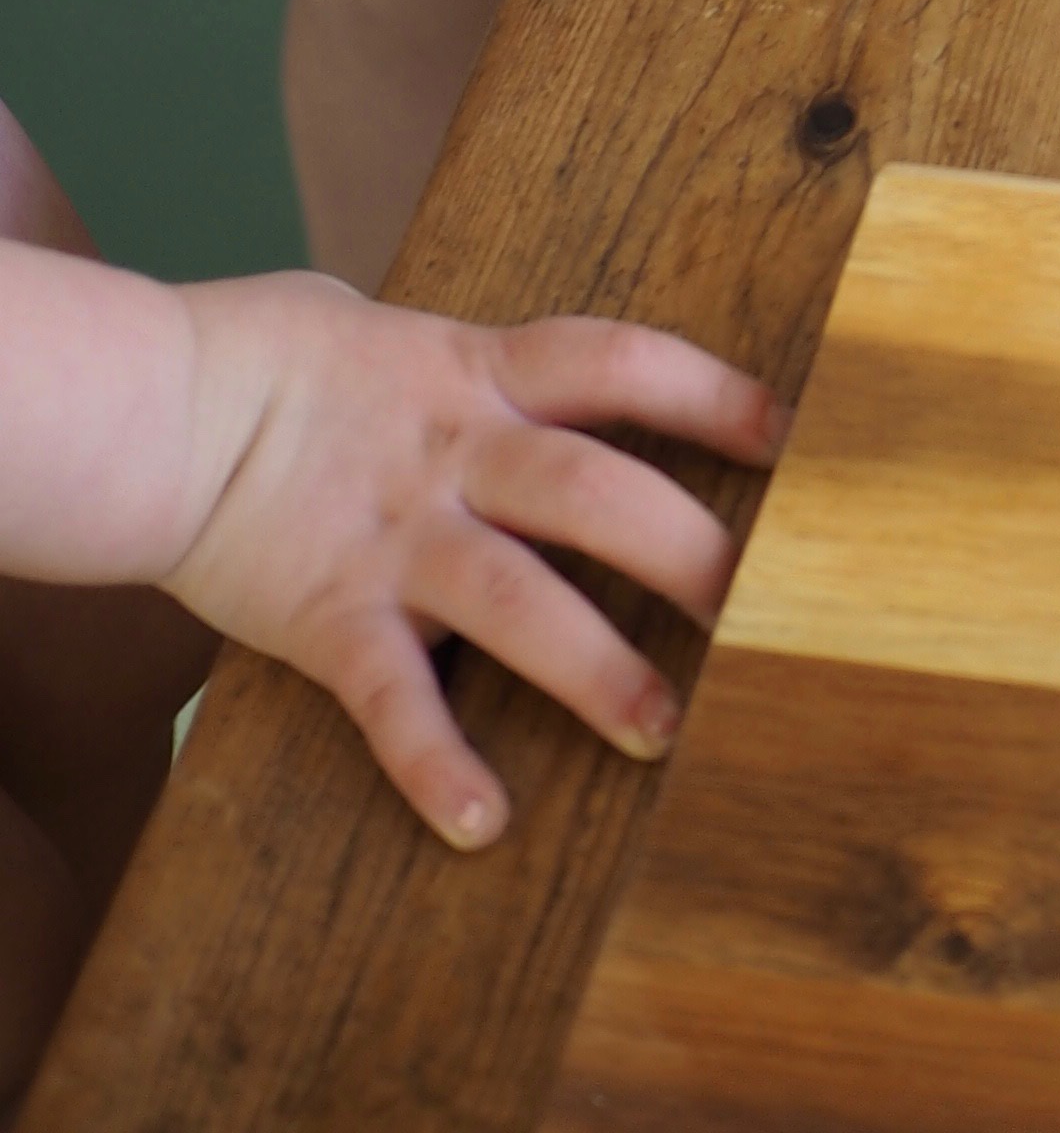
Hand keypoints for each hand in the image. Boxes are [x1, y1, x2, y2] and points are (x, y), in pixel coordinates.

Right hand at [162, 277, 785, 847]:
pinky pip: (391, 698)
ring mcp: (394, 537)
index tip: (795, 435)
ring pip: (514, 599)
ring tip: (665, 729)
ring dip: (595, 667)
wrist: (166, 407)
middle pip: (593, 490)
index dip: (711, 395)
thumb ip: (494, 369)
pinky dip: (434, 763)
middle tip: (774, 607)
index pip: (622, 365)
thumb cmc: (292, 361)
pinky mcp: (329, 616)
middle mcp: (455, 452)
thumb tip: (580, 380)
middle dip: (687, 549)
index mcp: (482, 373)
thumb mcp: (411, 335)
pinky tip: (481, 822)